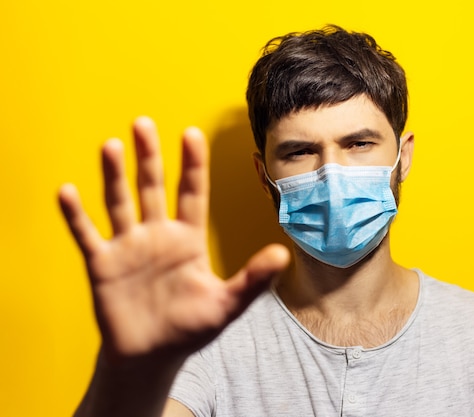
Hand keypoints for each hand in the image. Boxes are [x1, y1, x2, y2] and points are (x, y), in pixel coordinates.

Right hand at [59, 117, 289, 364]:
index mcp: (188, 239)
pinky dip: (76, 215)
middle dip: (148, 157)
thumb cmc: (189, 329)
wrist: (150, 357)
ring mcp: (128, 246)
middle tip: (143, 123)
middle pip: (152, 187)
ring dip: (113, 175)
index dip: (192, 164)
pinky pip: (86, 234)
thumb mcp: (225, 305)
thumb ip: (252, 280)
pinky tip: (66, 191)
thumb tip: (283, 255)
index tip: (191, 133)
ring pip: (119, 203)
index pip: (192, 193)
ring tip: (110, 146)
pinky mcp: (102, 264)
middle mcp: (157, 235)